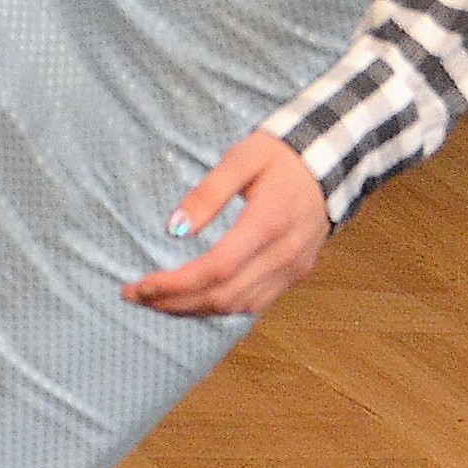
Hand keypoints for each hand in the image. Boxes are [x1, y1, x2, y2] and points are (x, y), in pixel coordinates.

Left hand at [126, 131, 330, 315]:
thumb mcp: (242, 158)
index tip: (139, 285)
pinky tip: (193, 299)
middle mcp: (284, 254)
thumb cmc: (282, 157)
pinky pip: (253, 304)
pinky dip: (218, 307)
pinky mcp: (296, 274)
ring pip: (236, 307)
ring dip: (192, 310)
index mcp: (269, 223)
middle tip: (136, 296)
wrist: (331, 162)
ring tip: (157, 301)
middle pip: (222, 296)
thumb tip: (174, 229)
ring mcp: (293, 268)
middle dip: (173, 302)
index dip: (174, 284)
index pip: (216, 269)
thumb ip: (208, 193)